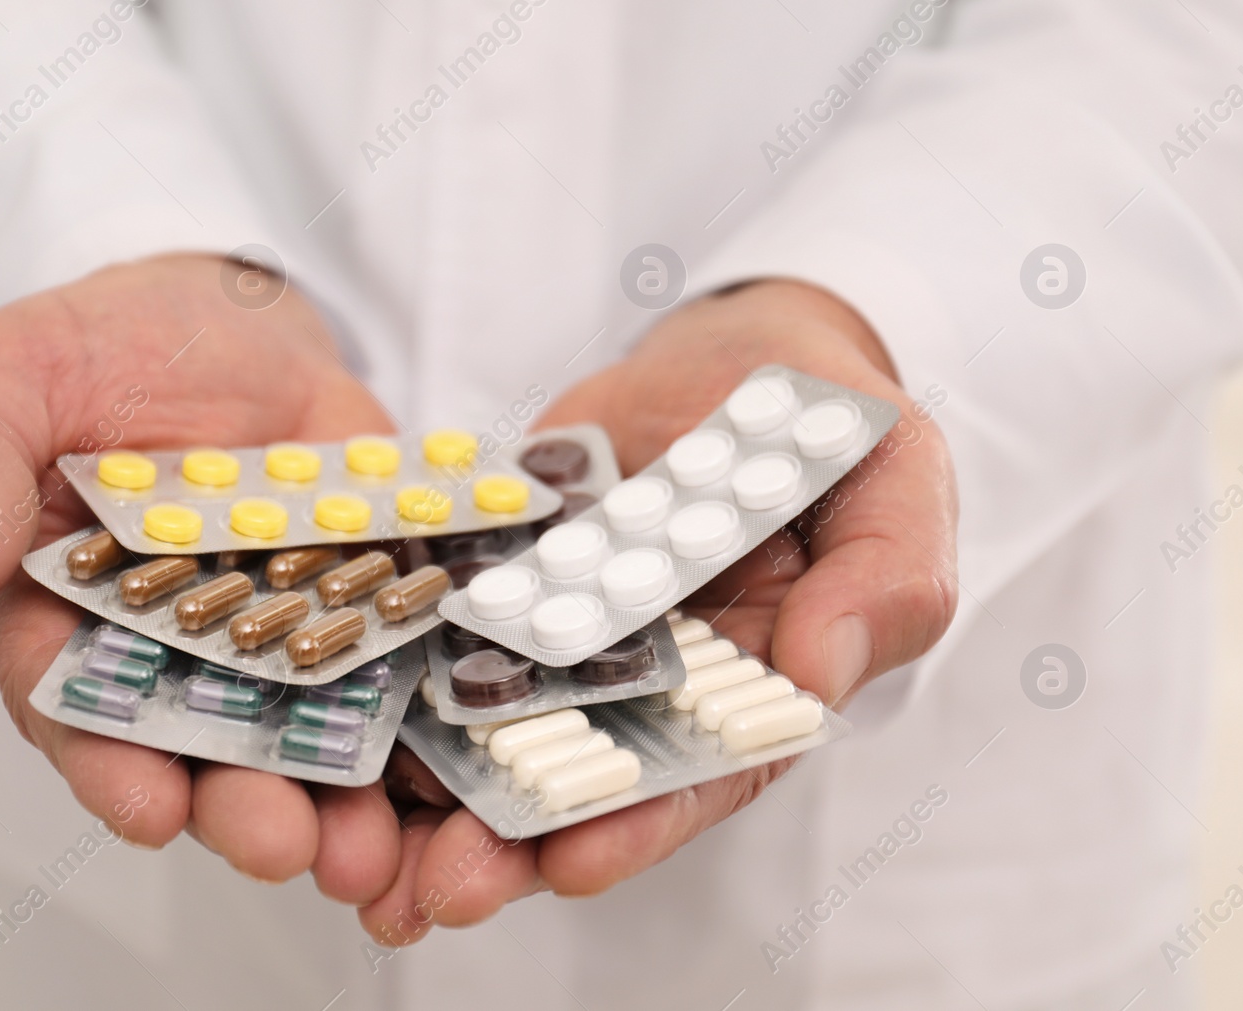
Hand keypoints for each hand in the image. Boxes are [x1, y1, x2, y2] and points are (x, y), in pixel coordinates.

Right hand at [0, 252, 404, 902]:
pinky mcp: (358, 607)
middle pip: (197, 749)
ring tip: (365, 847)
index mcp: (63, 618)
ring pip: (298, 737)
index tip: (149, 806)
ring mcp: (273, 637)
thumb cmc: (99, 346)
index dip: (108, 763)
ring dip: (331, 803)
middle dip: (237, 807)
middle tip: (281, 846)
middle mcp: (168, 652)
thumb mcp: (9, 375)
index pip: (73, 706)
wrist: (228, 313)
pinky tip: (441, 768)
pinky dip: (414, 724)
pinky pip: (390, 672)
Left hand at [360, 279, 958, 942]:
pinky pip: (452, 629)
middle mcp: (655, 675)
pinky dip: (403, 677)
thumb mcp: (896, 481)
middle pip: (585, 772)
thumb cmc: (833, 422)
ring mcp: (574, 629)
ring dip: (441, 790)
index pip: (701, 772)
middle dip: (514, 838)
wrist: (741, 354)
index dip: (640, 821)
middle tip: (440, 888)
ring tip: (372, 846)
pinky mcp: (511, 575)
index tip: (570, 863)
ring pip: (503, 722)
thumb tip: (821, 670)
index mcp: (755, 680)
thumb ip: (883, 580)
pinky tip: (346, 718)